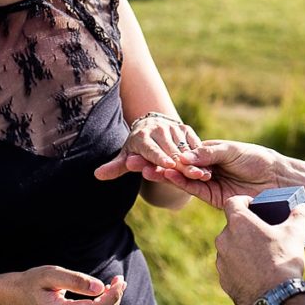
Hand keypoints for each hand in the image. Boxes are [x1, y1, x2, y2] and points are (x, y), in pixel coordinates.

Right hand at [15, 266, 125, 304]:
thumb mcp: (52, 274)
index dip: (114, 294)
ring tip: (109, 290)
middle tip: (116, 281)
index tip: (119, 279)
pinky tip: (102, 303)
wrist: (18, 297)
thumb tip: (101, 288)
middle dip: (115, 298)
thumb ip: (76, 280)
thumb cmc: (34, 282)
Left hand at [95, 113, 211, 182]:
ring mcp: (173, 127)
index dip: (159, 157)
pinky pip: (194, 142)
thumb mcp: (125, 156)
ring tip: (203, 174)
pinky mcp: (185, 128)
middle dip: (181, 164)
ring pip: (184, 147)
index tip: (167, 165)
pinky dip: (201, 155)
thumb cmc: (136, 147)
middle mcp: (158, 129)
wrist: (150, 127)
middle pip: (170, 150)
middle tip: (192, 177)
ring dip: (195, 161)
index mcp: (141, 136)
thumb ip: (115, 167)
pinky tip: (208, 167)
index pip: (151, 149)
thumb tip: (97, 175)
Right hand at [138, 140, 282, 207]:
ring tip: (149, 170)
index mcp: (210, 153)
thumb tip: (183, 156)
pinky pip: (195, 190)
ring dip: (166, 175)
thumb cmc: (257, 158)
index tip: (147, 148)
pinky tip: (169, 176)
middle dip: (158, 164)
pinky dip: (182, 183)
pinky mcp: (215, 198)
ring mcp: (210, 183)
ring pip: (184, 179)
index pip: (184, 152)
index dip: (166, 151)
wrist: (278, 179)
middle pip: (179, 167)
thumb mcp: (232, 150)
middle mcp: (207, 168)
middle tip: (137, 161)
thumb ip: (208, 153)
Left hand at [215, 195, 304, 304]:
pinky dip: (240, 268)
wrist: (276, 298)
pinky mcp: (224, 280)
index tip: (253, 206)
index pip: (233, 202)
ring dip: (241, 248)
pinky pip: (230, 268)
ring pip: (230, 248)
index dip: (243, 201)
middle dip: (246, 228)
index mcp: (239, 223)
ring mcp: (221, 261)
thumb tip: (304, 208)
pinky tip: (257, 274)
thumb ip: (300, 216)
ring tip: (261, 256)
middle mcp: (224, 240)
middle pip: (232, 227)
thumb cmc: (283, 261)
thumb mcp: (296, 234)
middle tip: (263, 234)